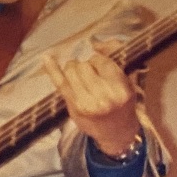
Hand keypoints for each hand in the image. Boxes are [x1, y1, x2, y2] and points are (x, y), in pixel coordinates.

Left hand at [43, 39, 140, 157]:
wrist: (117, 133)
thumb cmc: (122, 104)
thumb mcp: (129, 81)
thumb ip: (116, 58)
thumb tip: (96, 43)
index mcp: (120, 89)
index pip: (102, 61)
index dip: (98, 61)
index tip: (99, 68)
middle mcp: (104, 97)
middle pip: (85, 65)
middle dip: (85, 66)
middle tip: (90, 76)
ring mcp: (87, 103)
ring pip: (72, 70)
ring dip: (73, 69)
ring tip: (79, 78)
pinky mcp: (74, 107)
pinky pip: (60, 83)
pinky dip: (52, 69)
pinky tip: (46, 58)